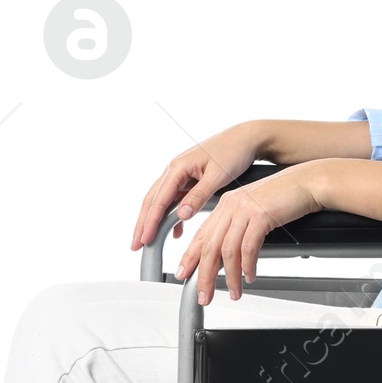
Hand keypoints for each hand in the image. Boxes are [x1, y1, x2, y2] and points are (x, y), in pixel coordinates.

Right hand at [130, 123, 262, 250]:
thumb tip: (181, 214)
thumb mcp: (217, 176)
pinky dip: (173, 215)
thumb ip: (199, 196)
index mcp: (178, 167)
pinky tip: (176, 232)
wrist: (246, 137)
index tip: (144, 239)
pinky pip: (175, 198)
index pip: (159, 199)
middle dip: (143, 223)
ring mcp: (180, 173)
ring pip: (161, 200)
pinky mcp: (189, 178)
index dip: (150, 221)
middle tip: (135, 244)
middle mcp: (175, 169)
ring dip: (154, 220)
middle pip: (153, 200)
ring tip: (147, 240)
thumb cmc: (233, 152)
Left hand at [174, 164, 323, 303]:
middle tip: (204, 295)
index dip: (190, 258)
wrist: (307, 182)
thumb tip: (229, 255)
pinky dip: (248, 266)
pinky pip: (248, 247)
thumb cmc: (284, 197)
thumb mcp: (254, 211)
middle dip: (204, 275)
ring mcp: (244, 209)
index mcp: (225, 205)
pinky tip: (250, 276)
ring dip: (230, 276)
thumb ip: (238, 227)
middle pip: (209, 246)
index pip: (201, 235)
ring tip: (234, 292)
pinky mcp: (260, 215)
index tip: (184, 275)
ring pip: (228, 251)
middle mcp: (230, 206)